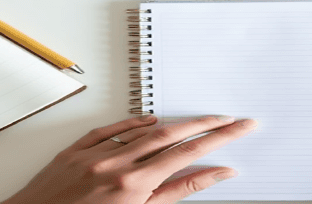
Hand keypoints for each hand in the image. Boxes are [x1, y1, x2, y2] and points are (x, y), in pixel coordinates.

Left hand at [0, 114, 256, 203]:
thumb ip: (176, 193)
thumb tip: (214, 174)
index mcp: (134, 185)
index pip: (187, 154)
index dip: (219, 138)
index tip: (239, 127)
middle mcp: (114, 165)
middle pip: (170, 135)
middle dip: (205, 124)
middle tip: (229, 118)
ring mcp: (92, 156)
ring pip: (141, 131)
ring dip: (173, 124)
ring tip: (196, 121)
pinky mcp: (72, 153)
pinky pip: (108, 130)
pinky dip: (131, 123)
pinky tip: (146, 120)